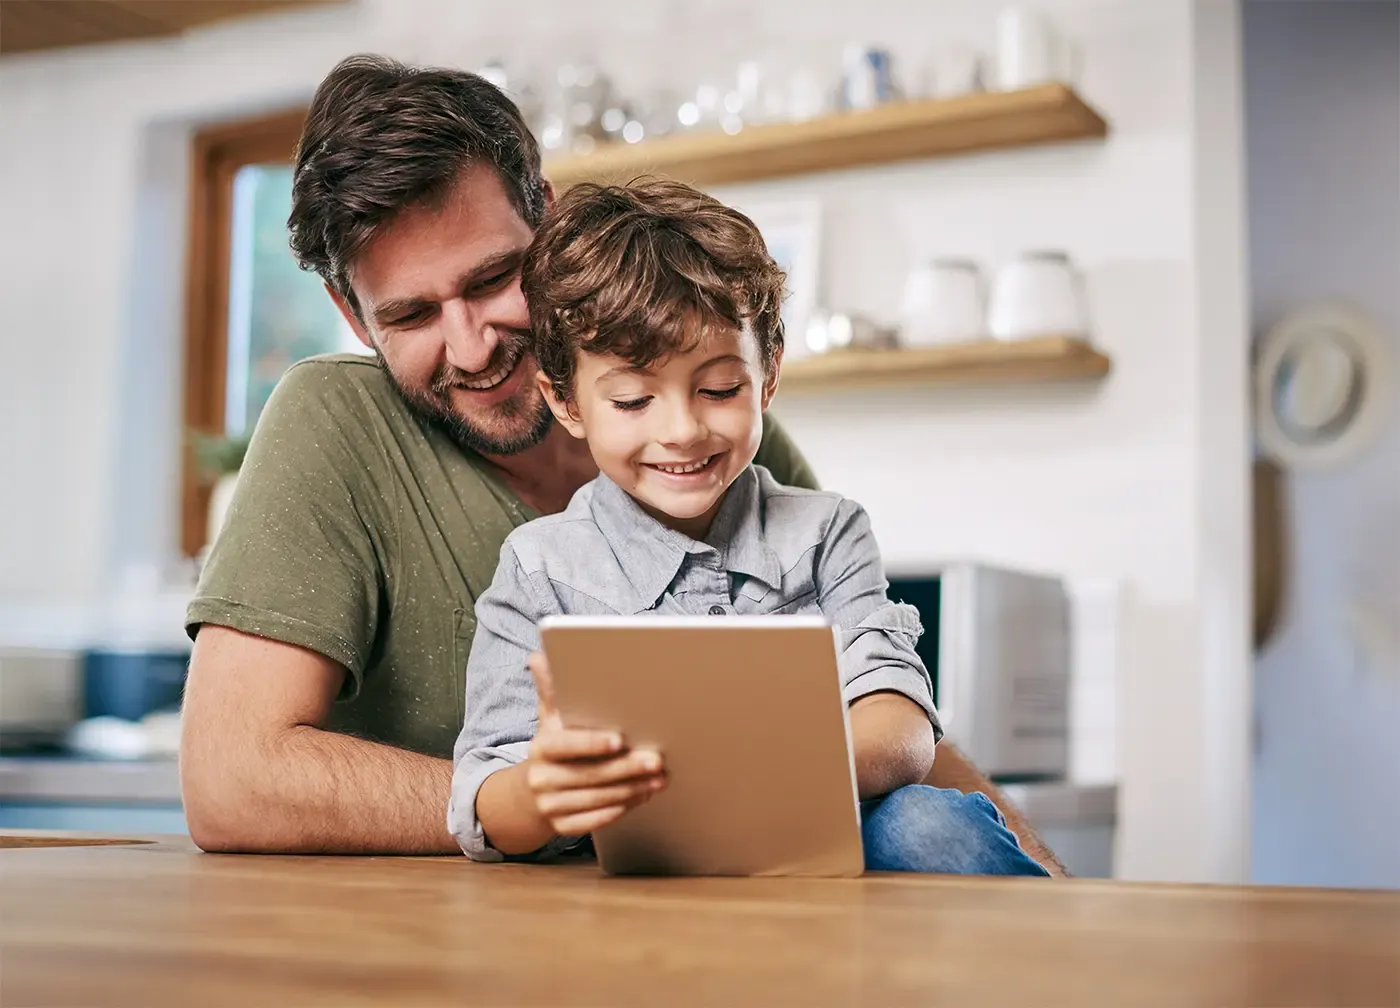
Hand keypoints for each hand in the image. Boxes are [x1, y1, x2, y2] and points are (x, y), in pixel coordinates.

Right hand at [524, 652, 665, 835]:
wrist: (528, 795)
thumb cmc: (552, 748)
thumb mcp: (549, 718)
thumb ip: (550, 690)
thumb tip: (538, 657)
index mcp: (540, 747)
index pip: (566, 745)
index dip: (593, 743)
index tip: (620, 739)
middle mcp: (541, 778)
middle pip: (590, 774)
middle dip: (627, 768)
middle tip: (657, 760)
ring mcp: (550, 805)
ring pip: (598, 798)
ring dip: (633, 789)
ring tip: (659, 777)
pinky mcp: (561, 827)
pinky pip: (596, 821)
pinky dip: (622, 808)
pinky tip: (643, 796)